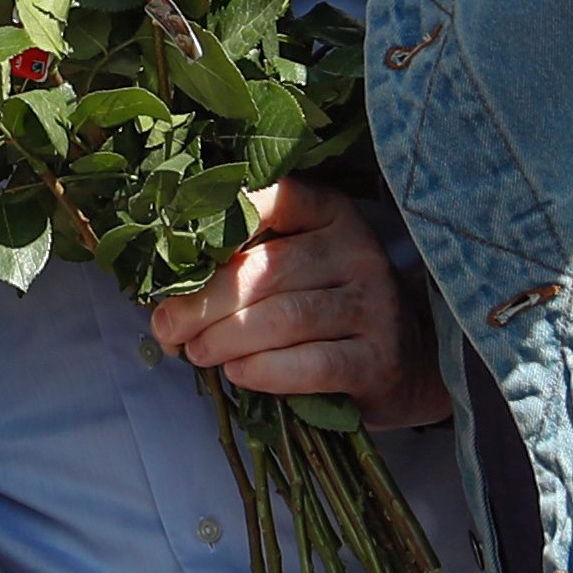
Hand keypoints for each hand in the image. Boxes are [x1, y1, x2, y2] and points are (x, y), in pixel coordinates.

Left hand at [151, 180, 449, 428]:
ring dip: (227, 338)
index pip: (278, 199)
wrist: (406, 363)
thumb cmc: (328, 308)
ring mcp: (373, 305)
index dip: (225, 219)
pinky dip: (265, 370)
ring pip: (285, 318)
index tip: (178, 248)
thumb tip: (166, 294)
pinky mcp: (378, 359)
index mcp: (330, 215)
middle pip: (267, 270)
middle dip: (205, 301)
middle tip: (167, 326)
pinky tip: (238, 373)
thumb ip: (244, 264)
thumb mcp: (297, 268)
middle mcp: (356, 252)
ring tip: (196, 353)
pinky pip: (311, 364)